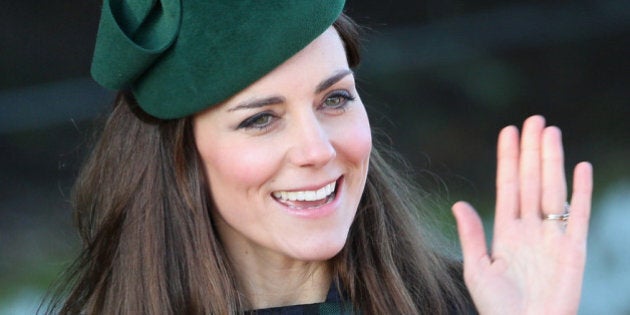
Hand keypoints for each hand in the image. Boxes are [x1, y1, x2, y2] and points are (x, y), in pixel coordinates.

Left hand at [452, 115, 592, 314]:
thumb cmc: (498, 308)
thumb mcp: (477, 270)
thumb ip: (471, 235)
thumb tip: (458, 202)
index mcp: (506, 232)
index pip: (507, 186)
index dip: (508, 159)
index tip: (508, 132)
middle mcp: (530, 228)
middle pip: (532, 181)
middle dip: (532, 151)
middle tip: (534, 120)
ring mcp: (553, 236)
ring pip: (553, 189)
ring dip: (552, 161)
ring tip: (551, 133)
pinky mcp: (574, 250)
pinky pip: (580, 215)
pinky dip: (581, 191)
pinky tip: (581, 167)